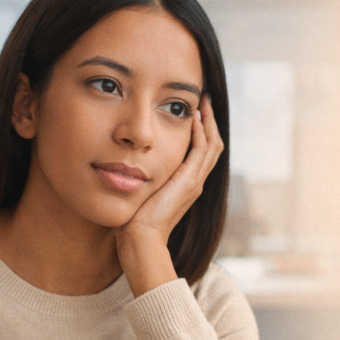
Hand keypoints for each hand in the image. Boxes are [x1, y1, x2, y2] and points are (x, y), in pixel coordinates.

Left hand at [115, 95, 223, 295]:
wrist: (141, 240)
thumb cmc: (134, 222)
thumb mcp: (140, 192)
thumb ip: (141, 178)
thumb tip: (127, 165)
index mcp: (186, 184)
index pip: (202, 151)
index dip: (201, 130)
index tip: (194, 110)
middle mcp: (195, 182)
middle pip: (213, 144)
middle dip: (209, 120)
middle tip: (203, 99)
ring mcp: (195, 182)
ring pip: (212, 144)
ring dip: (208, 121)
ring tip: (202, 102)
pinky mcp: (189, 182)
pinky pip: (202, 150)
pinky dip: (201, 132)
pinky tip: (193, 116)